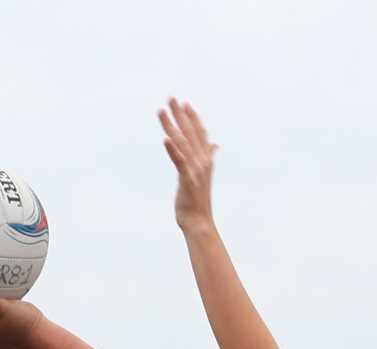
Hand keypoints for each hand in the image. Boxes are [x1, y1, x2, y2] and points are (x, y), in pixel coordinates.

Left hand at [157, 97, 216, 230]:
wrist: (199, 223)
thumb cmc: (198, 201)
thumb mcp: (203, 175)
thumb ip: (208, 156)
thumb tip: (214, 144)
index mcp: (206, 160)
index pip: (200, 134)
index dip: (193, 118)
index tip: (185, 103)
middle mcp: (202, 162)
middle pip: (190, 133)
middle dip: (180, 115)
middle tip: (171, 98)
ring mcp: (195, 170)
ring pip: (182, 143)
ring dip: (171, 126)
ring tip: (162, 111)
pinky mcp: (187, 180)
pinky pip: (179, 162)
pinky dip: (173, 150)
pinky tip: (165, 139)